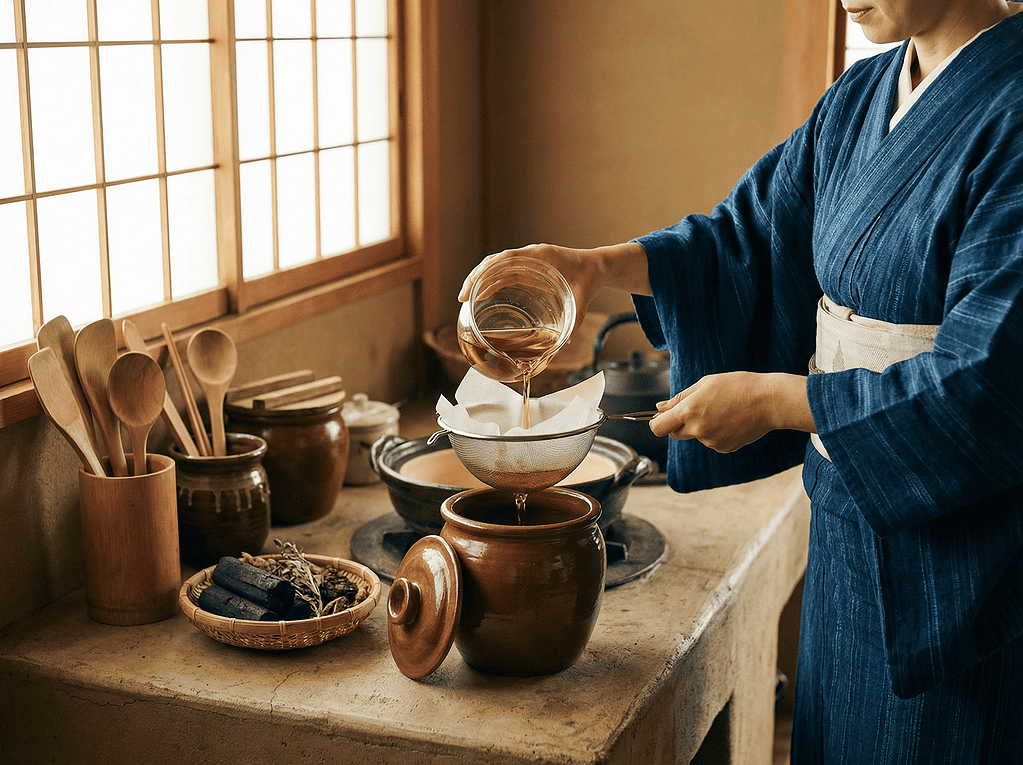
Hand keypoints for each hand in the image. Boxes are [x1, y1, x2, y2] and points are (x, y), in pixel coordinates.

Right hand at [457, 242, 651, 334]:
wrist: (598, 265)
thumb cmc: (591, 276)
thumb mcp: (584, 298)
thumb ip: (576, 319)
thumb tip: (566, 343)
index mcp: (542, 256)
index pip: (506, 260)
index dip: (487, 272)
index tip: (473, 287)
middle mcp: (532, 255)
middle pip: (496, 261)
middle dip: (476, 278)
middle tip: (462, 297)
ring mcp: (529, 259)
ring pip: (497, 265)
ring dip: (480, 279)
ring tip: (466, 297)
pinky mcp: (529, 266)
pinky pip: (506, 271)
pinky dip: (492, 281)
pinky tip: (483, 295)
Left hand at [649, 372, 813, 452]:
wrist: (769, 402)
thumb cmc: (738, 386)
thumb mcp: (705, 384)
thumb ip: (679, 398)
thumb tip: (658, 408)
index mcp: (689, 410)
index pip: (658, 427)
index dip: (656, 423)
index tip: (660, 418)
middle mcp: (697, 429)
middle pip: (674, 433)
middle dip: (678, 423)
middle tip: (696, 408)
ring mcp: (711, 441)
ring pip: (695, 436)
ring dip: (700, 426)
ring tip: (721, 410)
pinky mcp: (723, 448)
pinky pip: (710, 441)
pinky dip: (715, 433)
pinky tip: (730, 420)